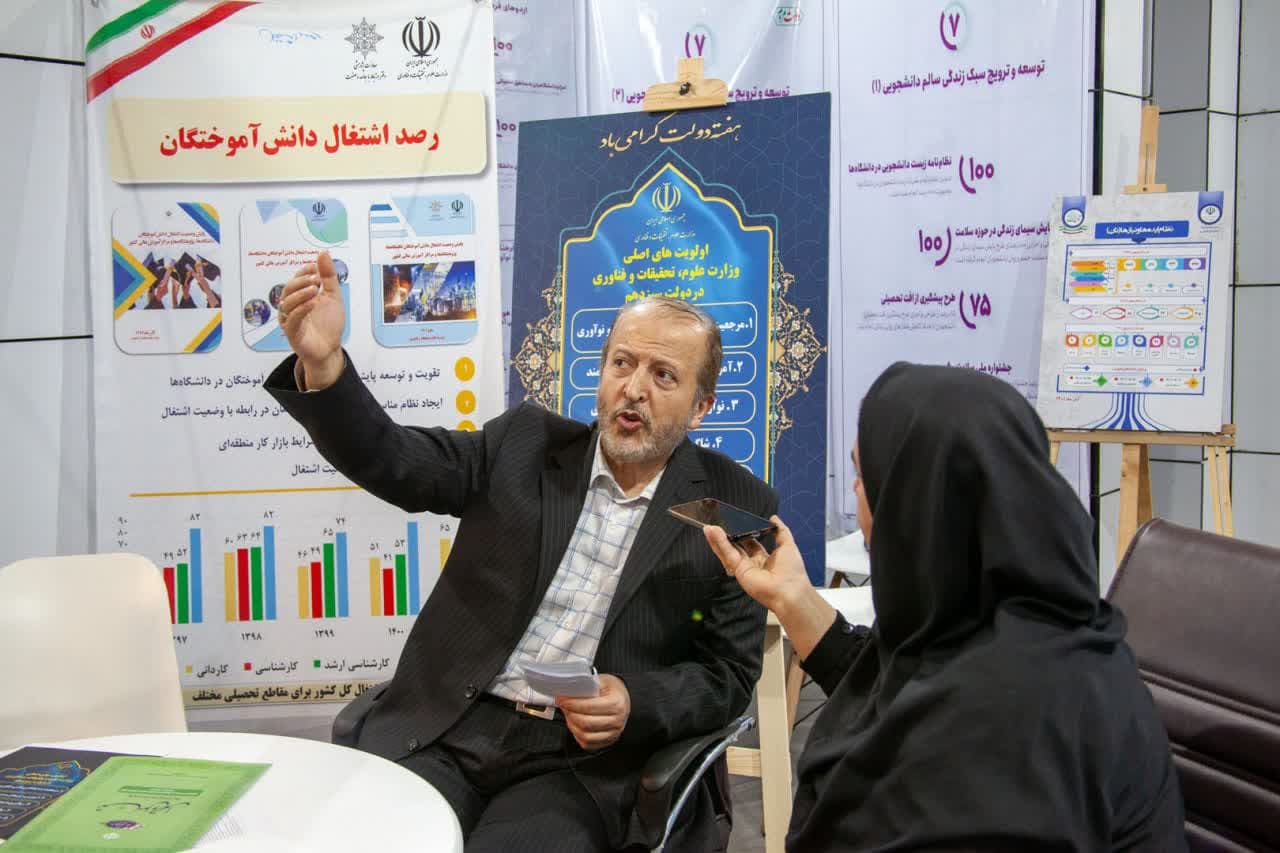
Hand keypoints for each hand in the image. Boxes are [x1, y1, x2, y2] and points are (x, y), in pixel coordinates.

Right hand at [279, 251, 344, 389]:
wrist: (331, 348)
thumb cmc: (329, 323)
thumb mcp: (333, 296)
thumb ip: (328, 276)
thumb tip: (323, 253)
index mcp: (300, 296)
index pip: (296, 279)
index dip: (303, 272)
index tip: (314, 267)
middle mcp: (292, 306)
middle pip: (288, 289)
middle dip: (301, 282)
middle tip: (316, 279)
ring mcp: (290, 320)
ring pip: (287, 303)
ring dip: (301, 294)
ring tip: (315, 290)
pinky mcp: (292, 333)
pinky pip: (292, 319)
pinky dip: (301, 309)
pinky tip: (313, 303)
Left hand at [557, 674, 630, 751]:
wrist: (623, 699)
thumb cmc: (612, 690)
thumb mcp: (602, 681)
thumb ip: (587, 685)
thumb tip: (568, 690)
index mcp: (617, 703)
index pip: (589, 707)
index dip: (572, 704)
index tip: (562, 699)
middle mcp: (617, 720)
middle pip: (586, 723)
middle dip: (570, 714)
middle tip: (564, 706)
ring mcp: (614, 733)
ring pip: (586, 736)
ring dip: (572, 726)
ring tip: (569, 715)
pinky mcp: (608, 741)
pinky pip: (588, 744)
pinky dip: (578, 736)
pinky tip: (576, 725)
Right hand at [703, 516, 810, 612]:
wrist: (791, 591)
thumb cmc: (793, 571)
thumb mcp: (788, 544)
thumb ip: (780, 530)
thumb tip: (774, 518)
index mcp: (764, 558)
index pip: (749, 543)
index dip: (742, 533)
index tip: (735, 522)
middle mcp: (753, 564)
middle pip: (736, 547)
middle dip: (726, 535)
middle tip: (718, 523)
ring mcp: (744, 568)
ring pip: (728, 550)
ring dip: (718, 539)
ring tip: (709, 526)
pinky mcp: (739, 571)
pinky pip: (728, 554)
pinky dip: (720, 543)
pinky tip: (713, 532)